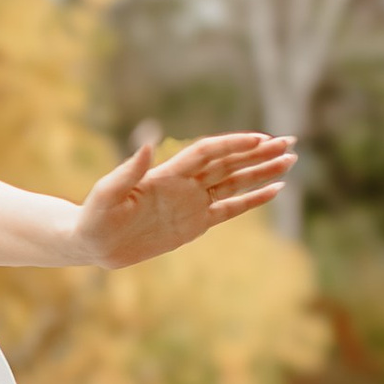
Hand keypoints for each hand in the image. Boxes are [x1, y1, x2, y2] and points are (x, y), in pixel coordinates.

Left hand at [73, 130, 293, 268]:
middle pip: (228, 162)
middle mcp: (185, 184)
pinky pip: (229, 209)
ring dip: (261, 171)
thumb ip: (129, 170)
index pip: (208, 153)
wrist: (93, 243)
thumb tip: (147, 143)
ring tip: (290, 160)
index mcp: (167, 174)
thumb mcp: (108, 194)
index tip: (260, 139)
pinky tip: (275, 190)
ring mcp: (192, 203)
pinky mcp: (195, 224)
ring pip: (234, 182)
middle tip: (290, 142)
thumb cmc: (96, 217)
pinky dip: (251, 200)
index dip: (233, 145)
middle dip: (259, 152)